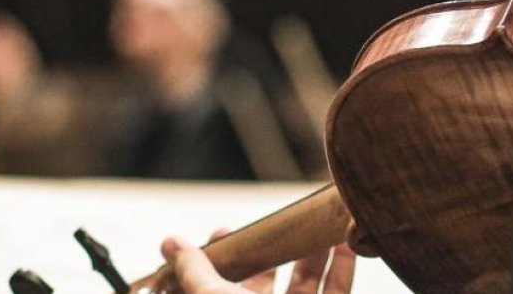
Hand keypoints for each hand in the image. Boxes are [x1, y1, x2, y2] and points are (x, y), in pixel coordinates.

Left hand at [159, 233, 355, 293]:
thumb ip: (193, 273)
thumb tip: (170, 243)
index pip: (215, 288)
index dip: (218, 258)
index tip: (224, 231)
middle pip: (261, 286)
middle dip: (265, 252)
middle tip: (267, 225)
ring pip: (304, 289)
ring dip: (309, 255)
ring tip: (311, 225)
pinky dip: (341, 269)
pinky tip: (342, 243)